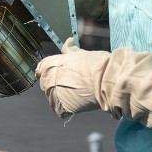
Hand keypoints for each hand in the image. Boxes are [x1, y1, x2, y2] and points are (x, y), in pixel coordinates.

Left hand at [35, 38, 151, 127]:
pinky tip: (75, 105)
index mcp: (53, 63)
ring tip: (75, 95)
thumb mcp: (82, 54)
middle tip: (71, 85)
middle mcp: (50, 77)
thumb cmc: (99, 65)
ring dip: (60, 97)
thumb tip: (67, 42)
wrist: (109, 81)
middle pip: (45, 83)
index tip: (54, 74)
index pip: (42, 67)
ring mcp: (54, 93)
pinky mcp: (62, 106)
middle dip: (55, 84)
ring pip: (51, 97)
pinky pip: (59, 110)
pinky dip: (66, 109)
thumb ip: (71, 51)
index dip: (47, 70)